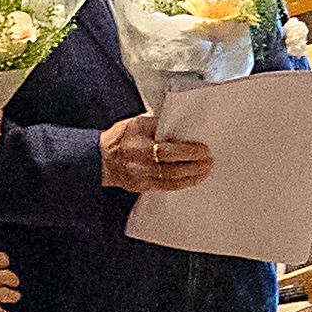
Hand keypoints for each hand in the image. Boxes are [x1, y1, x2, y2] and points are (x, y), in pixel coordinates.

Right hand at [97, 117, 213, 196]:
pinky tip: (194, 179)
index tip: (203, 149)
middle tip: (210, 160)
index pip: (166, 149)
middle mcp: (138, 162)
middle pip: (171, 167)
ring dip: (192, 176)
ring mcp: (140, 177)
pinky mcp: (141, 187)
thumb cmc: (121, 137)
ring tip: (206, 170)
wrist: (101, 159)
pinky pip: (165, 187)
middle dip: (194, 165)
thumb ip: (158, 124)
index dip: (187, 151)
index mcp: (137, 144)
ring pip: (170, 180)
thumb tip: (182, 123)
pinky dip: (182, 183)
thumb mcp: (137, 123)